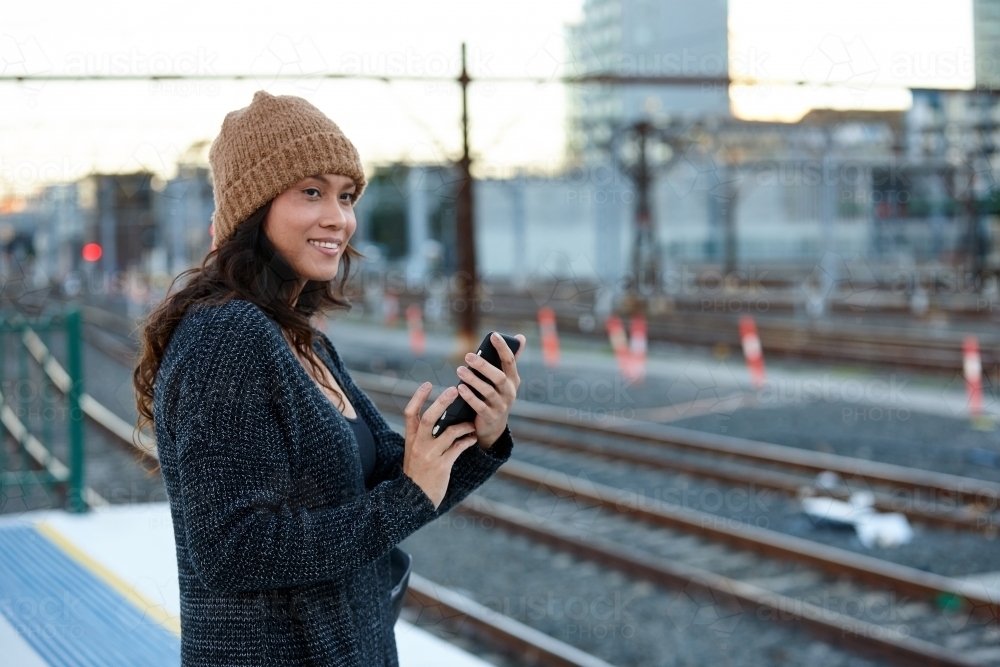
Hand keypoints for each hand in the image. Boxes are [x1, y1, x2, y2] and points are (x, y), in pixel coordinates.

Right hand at [402, 382, 478, 508]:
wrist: (414, 499)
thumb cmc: (417, 473)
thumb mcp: (414, 453)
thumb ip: (423, 436)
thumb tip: (441, 418)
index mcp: (410, 439)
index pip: (410, 413)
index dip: (418, 397)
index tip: (427, 384)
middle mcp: (418, 445)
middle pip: (429, 418)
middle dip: (442, 402)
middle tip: (455, 390)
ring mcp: (429, 455)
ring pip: (448, 433)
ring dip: (463, 425)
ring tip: (472, 423)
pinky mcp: (441, 466)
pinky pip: (457, 448)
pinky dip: (467, 441)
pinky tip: (472, 438)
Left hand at [455, 332, 525, 448]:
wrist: (494, 426)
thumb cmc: (497, 395)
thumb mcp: (505, 379)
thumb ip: (510, 359)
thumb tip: (521, 337)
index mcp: (513, 380)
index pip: (510, 361)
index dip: (503, 348)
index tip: (493, 335)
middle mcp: (509, 392)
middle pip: (499, 377)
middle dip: (484, 366)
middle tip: (468, 356)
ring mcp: (501, 406)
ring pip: (488, 391)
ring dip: (473, 380)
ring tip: (459, 370)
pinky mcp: (490, 417)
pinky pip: (479, 406)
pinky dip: (470, 397)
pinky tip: (460, 388)